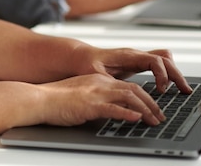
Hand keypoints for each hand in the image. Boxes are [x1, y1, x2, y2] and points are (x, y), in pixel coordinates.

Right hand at [39, 74, 166, 125]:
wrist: (39, 98)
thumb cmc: (56, 99)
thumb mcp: (81, 95)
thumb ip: (97, 99)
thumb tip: (110, 110)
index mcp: (98, 80)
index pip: (128, 86)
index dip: (144, 97)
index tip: (153, 108)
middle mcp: (100, 83)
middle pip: (134, 90)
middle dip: (151, 104)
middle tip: (160, 116)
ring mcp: (95, 93)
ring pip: (129, 97)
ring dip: (145, 109)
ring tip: (154, 121)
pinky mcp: (89, 105)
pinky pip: (113, 108)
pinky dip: (128, 113)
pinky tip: (137, 119)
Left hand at [73, 45, 191, 94]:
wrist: (80, 57)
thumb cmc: (86, 64)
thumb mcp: (95, 74)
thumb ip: (109, 81)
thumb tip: (121, 91)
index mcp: (127, 55)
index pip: (154, 60)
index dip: (162, 74)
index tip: (162, 90)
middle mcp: (135, 54)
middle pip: (165, 58)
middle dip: (177, 74)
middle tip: (185, 91)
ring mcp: (137, 58)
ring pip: (164, 59)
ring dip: (174, 72)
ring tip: (182, 89)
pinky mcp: (137, 63)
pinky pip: (158, 64)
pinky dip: (167, 73)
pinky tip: (169, 86)